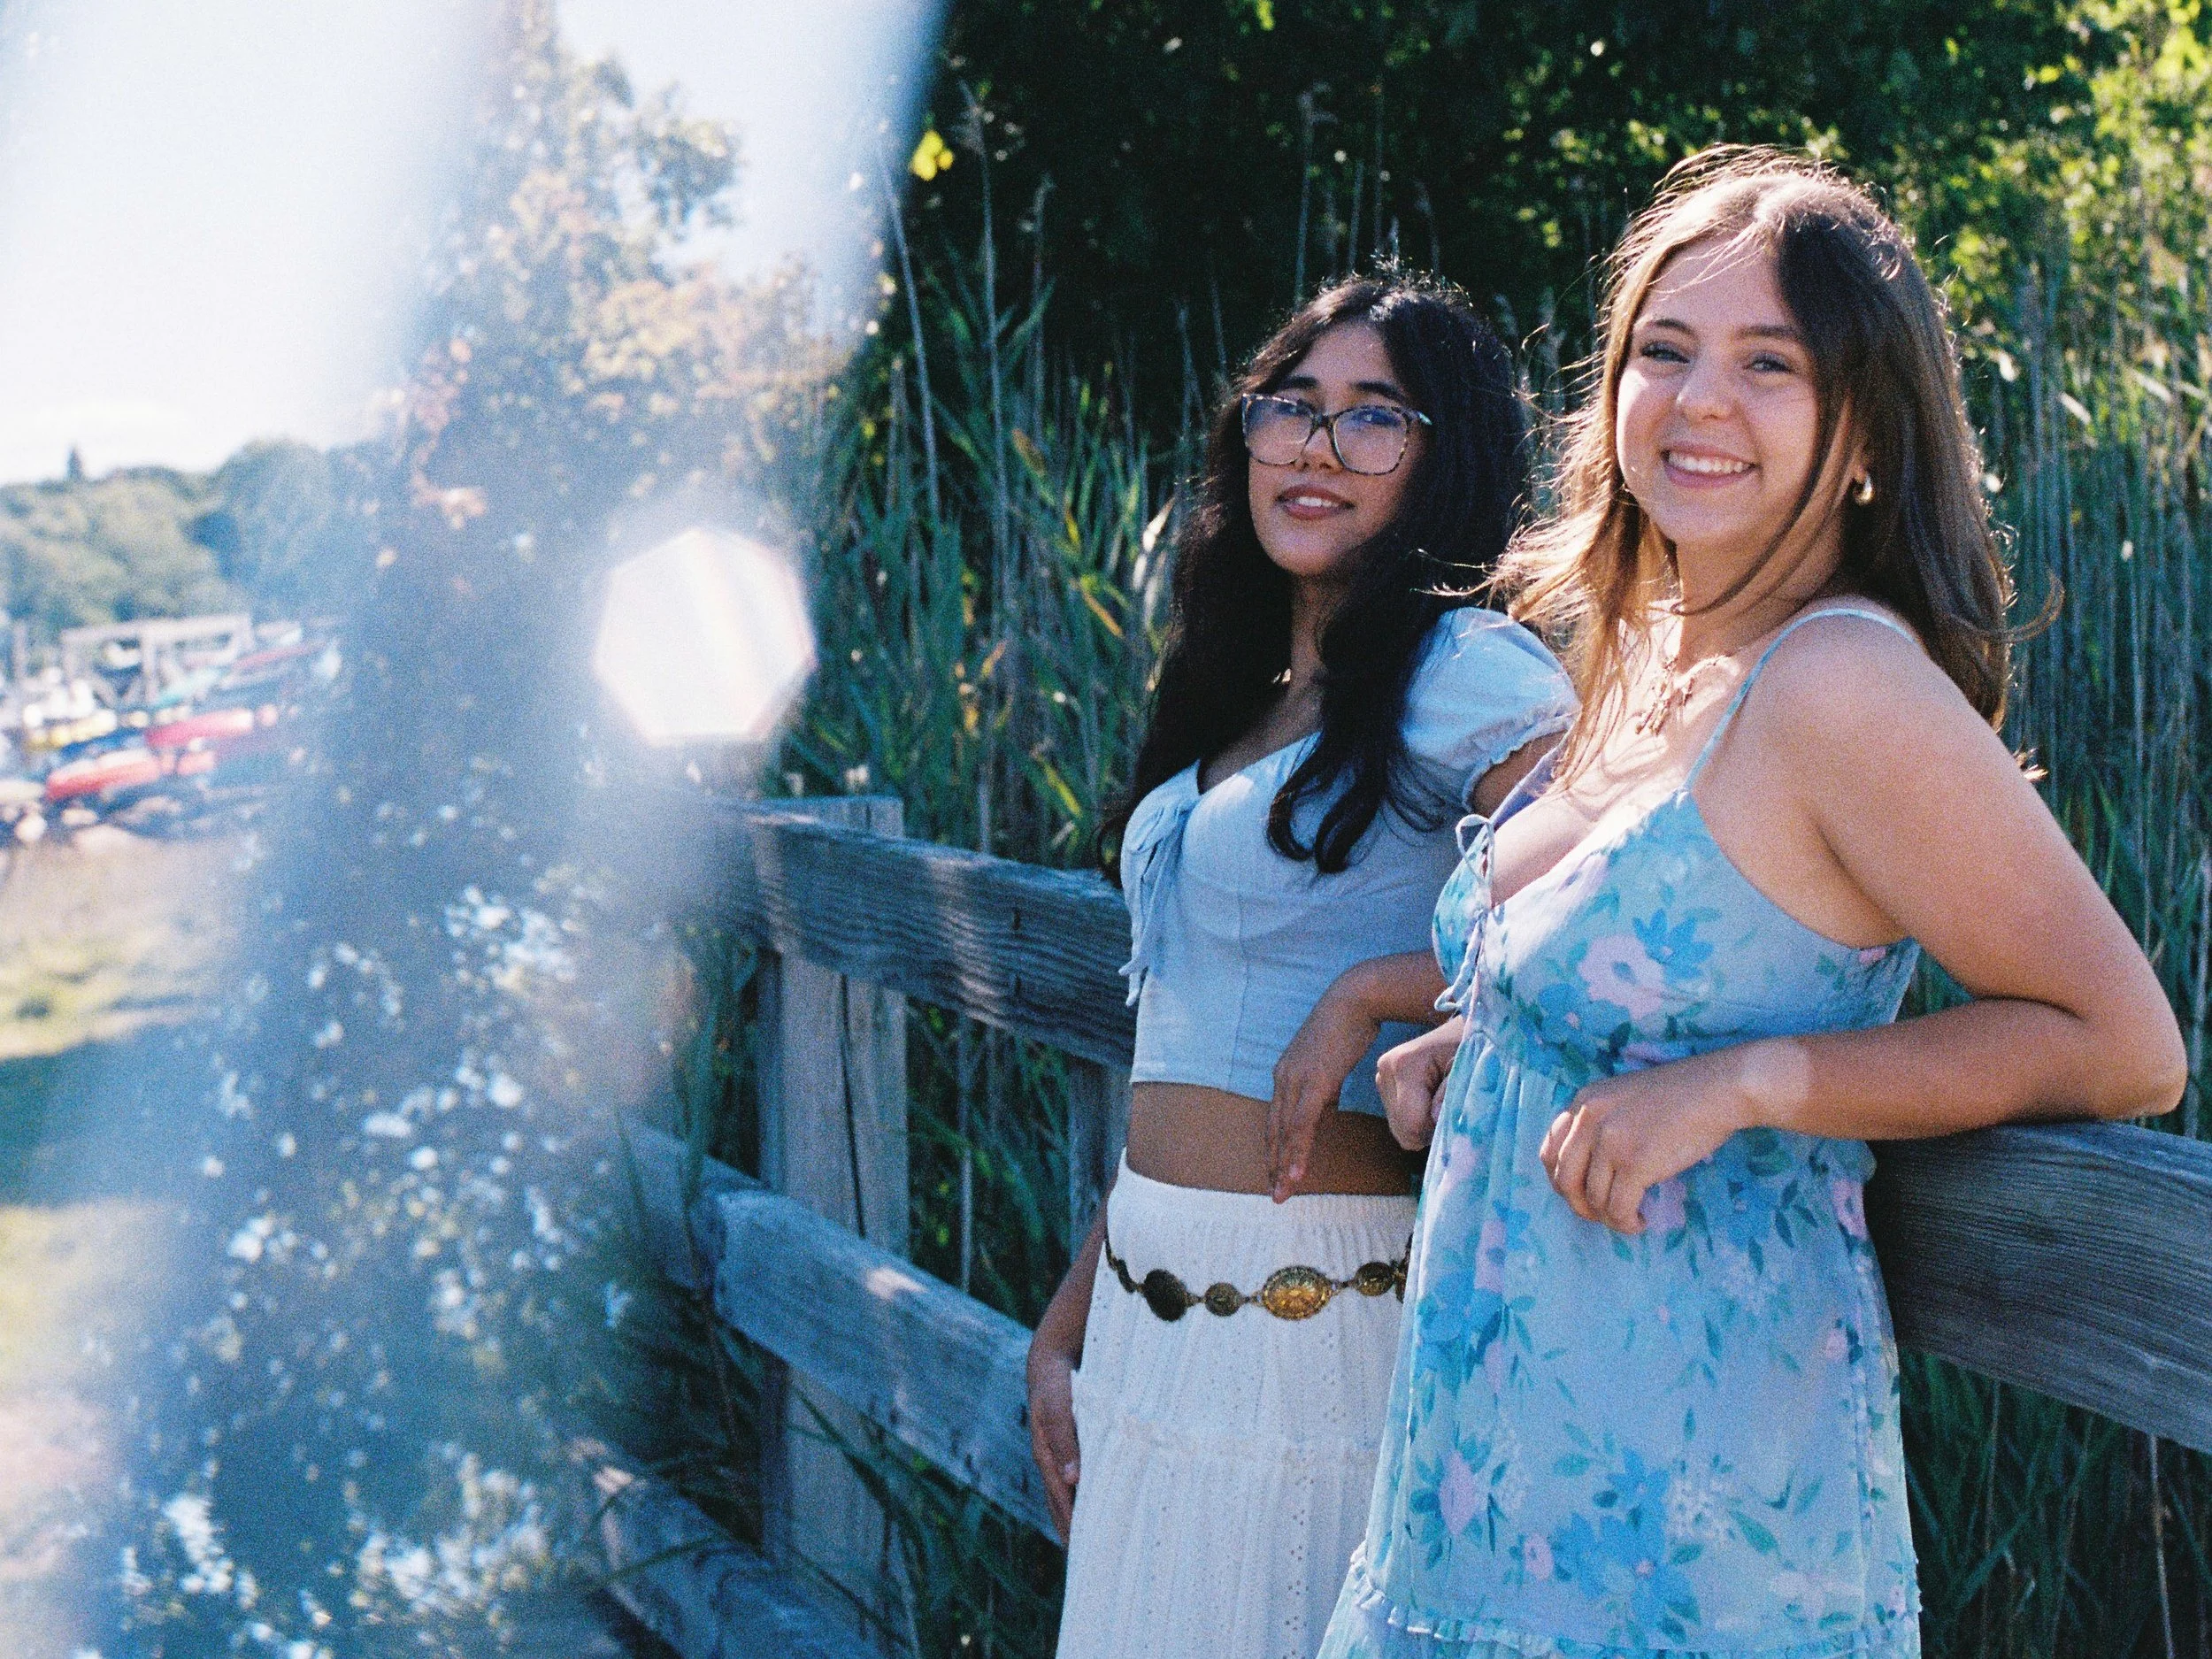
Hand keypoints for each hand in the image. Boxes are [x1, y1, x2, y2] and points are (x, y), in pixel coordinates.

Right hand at [1025, 1329, 1081, 1541]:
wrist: (1052, 1359)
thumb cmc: (1056, 1384)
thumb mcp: (1058, 1408)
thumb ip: (1065, 1440)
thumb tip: (1072, 1480)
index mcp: (1046, 1457)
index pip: (1061, 1501)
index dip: (1071, 1526)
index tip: (1084, 1551)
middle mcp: (1052, 1462)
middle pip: (1061, 1505)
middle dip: (1074, 1531)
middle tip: (1093, 1559)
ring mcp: (1059, 1456)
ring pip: (1069, 1495)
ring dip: (1082, 1516)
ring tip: (1098, 1540)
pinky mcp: (1072, 1447)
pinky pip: (1078, 1479)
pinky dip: (1087, 1495)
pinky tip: (1102, 1502)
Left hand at [1268, 980, 1380, 1200]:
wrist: (1355, 1000)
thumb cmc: (1346, 1028)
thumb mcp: (1329, 1064)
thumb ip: (1322, 1086)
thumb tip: (1324, 1105)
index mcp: (1286, 1075)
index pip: (1276, 1120)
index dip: (1276, 1149)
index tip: (1277, 1174)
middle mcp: (1284, 1078)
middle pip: (1274, 1131)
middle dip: (1274, 1165)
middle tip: (1275, 1195)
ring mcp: (1295, 1079)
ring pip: (1285, 1131)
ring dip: (1284, 1165)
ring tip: (1283, 1192)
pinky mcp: (1312, 1080)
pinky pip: (1302, 1123)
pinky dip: (1298, 1149)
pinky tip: (1298, 1171)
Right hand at [1376, 1017, 1463, 1150]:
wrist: (1463, 1029)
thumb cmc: (1473, 1047)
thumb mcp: (1470, 1070)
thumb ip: (1453, 1095)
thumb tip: (1435, 1119)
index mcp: (1404, 1065)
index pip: (1410, 1123)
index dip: (1435, 1132)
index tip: (1456, 1119)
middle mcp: (1385, 1069)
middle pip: (1401, 1128)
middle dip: (1428, 1130)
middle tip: (1450, 1111)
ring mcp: (1381, 1075)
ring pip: (1398, 1126)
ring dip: (1422, 1124)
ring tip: (1442, 1103)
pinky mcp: (1383, 1081)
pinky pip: (1397, 1118)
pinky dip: (1416, 1118)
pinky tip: (1431, 1102)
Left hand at [1538, 1046, 1751, 1233]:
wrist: (1719, 1088)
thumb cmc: (1680, 1095)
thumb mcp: (1624, 1096)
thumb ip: (1600, 1122)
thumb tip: (1589, 1170)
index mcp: (1583, 1102)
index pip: (1550, 1152)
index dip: (1560, 1181)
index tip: (1580, 1194)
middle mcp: (1589, 1120)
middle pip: (1564, 1180)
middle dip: (1580, 1206)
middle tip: (1601, 1215)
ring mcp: (1611, 1141)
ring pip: (1593, 1199)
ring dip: (1609, 1218)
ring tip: (1628, 1218)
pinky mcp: (1636, 1163)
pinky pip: (1619, 1208)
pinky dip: (1626, 1223)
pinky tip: (1640, 1222)